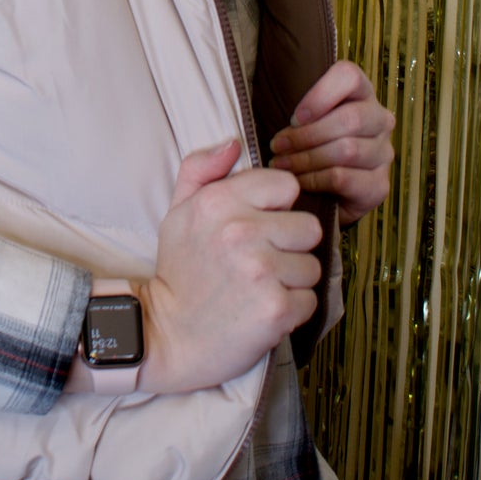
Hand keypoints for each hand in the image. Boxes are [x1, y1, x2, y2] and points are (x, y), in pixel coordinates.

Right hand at [137, 140, 323, 394]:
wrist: (167, 337)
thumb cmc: (179, 273)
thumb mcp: (179, 214)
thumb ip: (201, 170)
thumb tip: (234, 142)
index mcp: (219, 202)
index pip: (287, 185)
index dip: (277, 207)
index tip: (258, 227)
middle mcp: (241, 232)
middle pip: (309, 227)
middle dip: (290, 246)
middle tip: (259, 264)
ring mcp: (261, 272)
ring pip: (312, 266)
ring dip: (292, 280)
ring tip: (259, 289)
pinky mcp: (277, 309)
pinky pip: (310, 299)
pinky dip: (292, 310)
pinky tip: (263, 310)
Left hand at [268, 61, 393, 226]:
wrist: (329, 193)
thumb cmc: (312, 146)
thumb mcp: (305, 121)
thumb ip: (300, 112)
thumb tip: (275, 115)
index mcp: (362, 93)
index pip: (349, 76)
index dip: (320, 95)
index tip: (294, 117)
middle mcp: (380, 120)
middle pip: (351, 118)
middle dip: (306, 134)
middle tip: (278, 145)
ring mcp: (383, 154)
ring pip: (347, 150)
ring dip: (307, 158)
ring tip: (282, 163)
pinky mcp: (379, 185)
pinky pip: (344, 178)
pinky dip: (314, 179)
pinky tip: (298, 181)